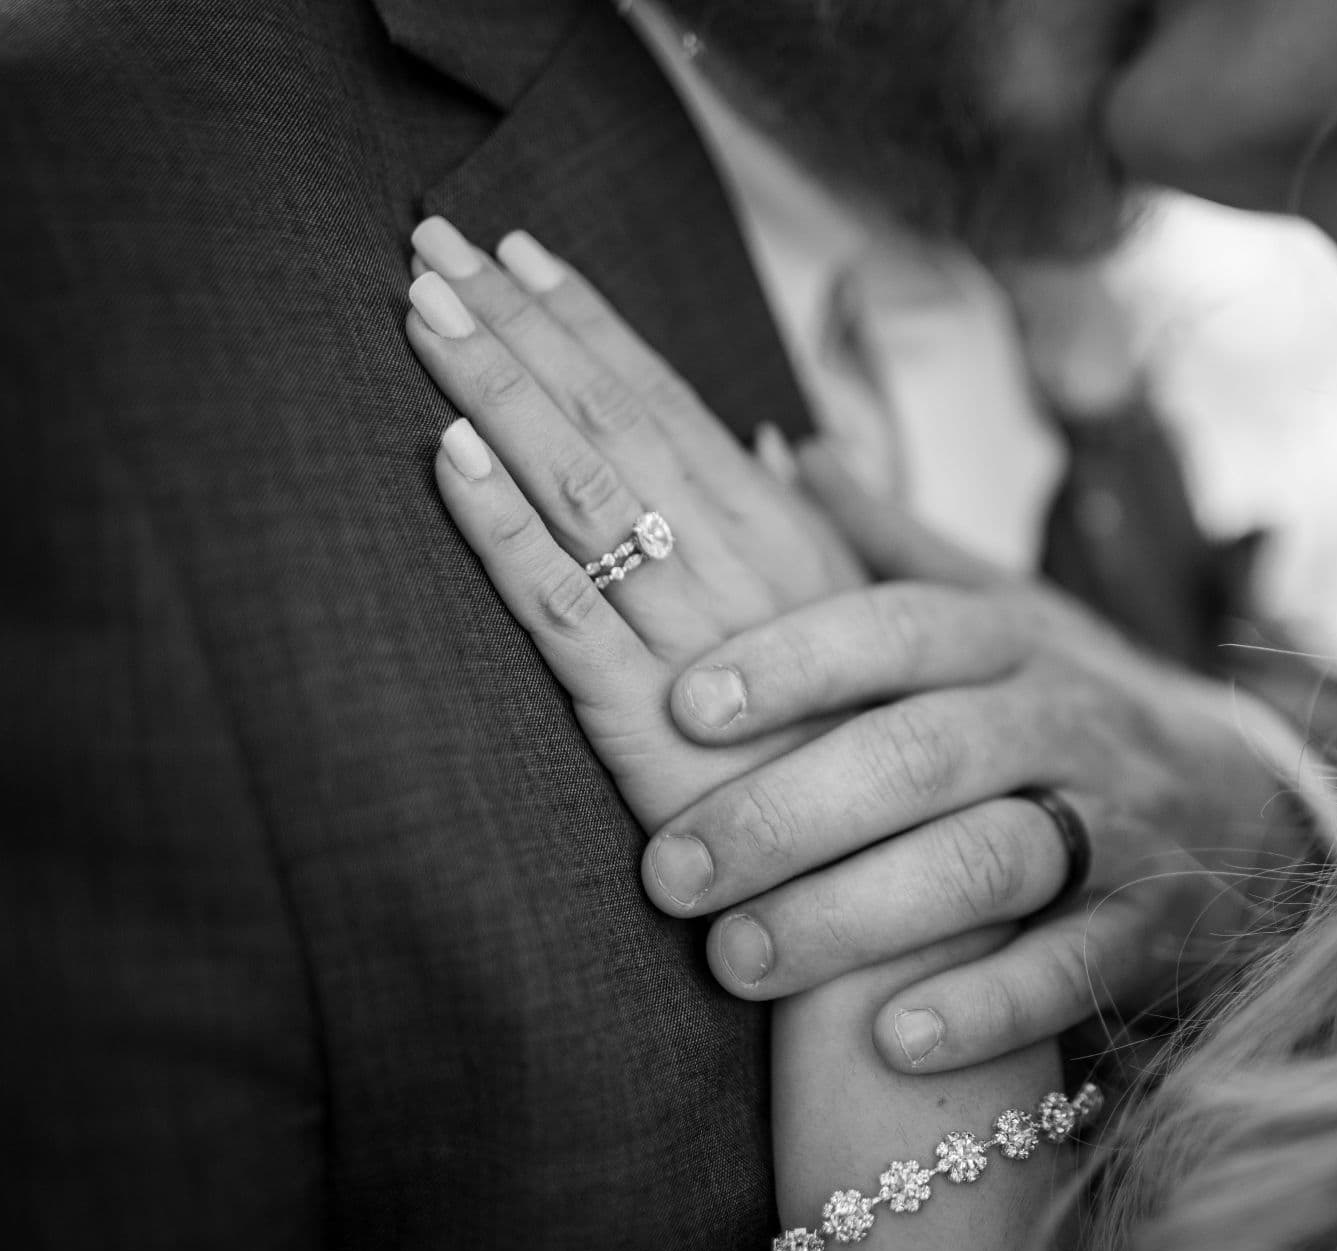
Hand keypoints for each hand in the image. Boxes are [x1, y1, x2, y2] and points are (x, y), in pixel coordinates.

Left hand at [404, 217, 865, 827]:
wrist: (895, 904)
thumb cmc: (875, 771)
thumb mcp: (870, 628)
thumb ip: (827, 530)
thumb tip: (778, 443)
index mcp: (790, 546)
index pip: (675, 407)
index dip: (592, 324)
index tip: (521, 252)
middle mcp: (745, 573)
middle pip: (618, 422)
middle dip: (521, 326)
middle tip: (430, 239)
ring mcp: (696, 644)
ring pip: (585, 490)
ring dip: (498, 393)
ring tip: (419, 311)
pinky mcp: (649, 728)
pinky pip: (566, 613)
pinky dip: (504, 532)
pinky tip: (447, 460)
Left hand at [643, 446, 1330, 1073]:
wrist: (1245, 807)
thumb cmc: (1071, 705)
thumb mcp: (1005, 610)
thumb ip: (891, 543)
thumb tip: (773, 444)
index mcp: (1013, 640)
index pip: (902, 629)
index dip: (795, 660)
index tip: (682, 703)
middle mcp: (1066, 720)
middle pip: (925, 752)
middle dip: (788, 811)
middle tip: (668, 873)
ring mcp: (1118, 824)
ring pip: (988, 860)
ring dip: (857, 914)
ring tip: (739, 962)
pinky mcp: (1153, 926)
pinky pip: (1073, 966)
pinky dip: (987, 1005)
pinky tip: (891, 1042)